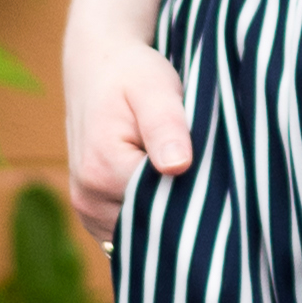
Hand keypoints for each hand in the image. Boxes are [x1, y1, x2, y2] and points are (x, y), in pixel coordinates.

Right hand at [64, 26, 194, 248]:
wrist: (97, 67)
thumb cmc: (132, 74)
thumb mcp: (154, 88)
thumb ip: (166, 127)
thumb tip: (178, 166)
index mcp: (102, 171)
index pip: (164, 208)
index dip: (196, 193)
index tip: (213, 172)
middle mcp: (88, 199)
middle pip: (153, 226)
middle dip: (182, 209)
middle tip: (204, 172)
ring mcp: (87, 211)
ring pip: (143, 234)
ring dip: (166, 215)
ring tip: (181, 175)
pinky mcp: (93, 215)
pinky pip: (131, 234)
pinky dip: (152, 220)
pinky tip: (165, 190)